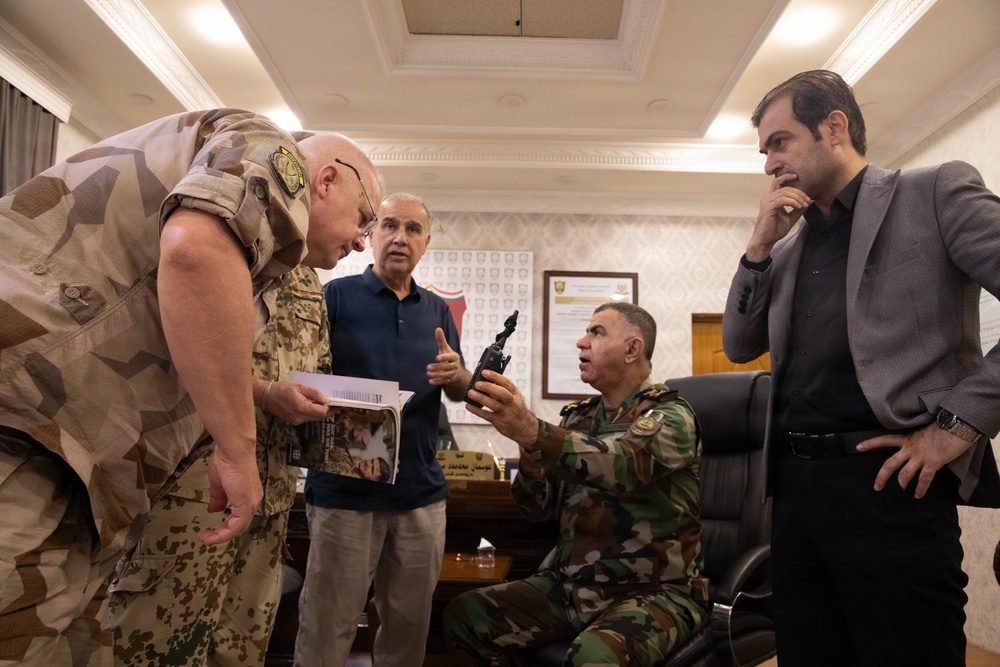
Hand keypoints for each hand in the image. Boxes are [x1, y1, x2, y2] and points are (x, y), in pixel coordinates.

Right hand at [199, 443, 262, 544]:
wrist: (233, 452)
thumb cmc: (227, 462)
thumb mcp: (219, 484)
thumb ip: (218, 497)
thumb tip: (214, 509)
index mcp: (248, 495)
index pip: (239, 517)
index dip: (225, 525)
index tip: (209, 529)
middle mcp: (253, 501)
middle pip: (239, 525)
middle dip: (221, 533)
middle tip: (206, 537)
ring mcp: (250, 504)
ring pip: (237, 529)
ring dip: (220, 536)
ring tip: (205, 538)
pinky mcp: (246, 506)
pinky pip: (235, 527)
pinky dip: (222, 534)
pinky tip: (210, 536)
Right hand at [265, 381, 334, 424]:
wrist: (266, 396)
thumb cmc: (282, 389)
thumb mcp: (299, 387)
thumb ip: (314, 393)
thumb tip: (326, 400)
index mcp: (302, 408)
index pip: (321, 412)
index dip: (330, 407)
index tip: (337, 403)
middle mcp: (300, 418)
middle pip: (319, 417)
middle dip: (329, 411)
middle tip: (338, 406)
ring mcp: (296, 421)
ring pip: (314, 418)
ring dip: (322, 413)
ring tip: (330, 406)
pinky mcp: (294, 421)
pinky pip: (307, 418)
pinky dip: (313, 413)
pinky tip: (316, 407)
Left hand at [427, 327, 461, 385]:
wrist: (456, 370)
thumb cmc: (448, 357)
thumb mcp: (445, 348)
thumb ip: (441, 340)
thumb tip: (438, 329)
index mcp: (455, 356)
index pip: (451, 357)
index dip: (444, 357)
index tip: (437, 358)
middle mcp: (455, 365)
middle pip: (447, 367)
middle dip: (438, 367)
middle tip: (428, 367)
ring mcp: (453, 373)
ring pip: (446, 375)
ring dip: (437, 375)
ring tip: (428, 373)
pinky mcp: (450, 380)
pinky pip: (445, 381)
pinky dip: (438, 382)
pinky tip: (430, 381)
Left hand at [464, 369, 538, 446]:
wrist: (523, 428)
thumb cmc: (515, 409)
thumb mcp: (514, 398)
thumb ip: (502, 390)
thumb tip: (484, 382)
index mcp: (516, 394)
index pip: (506, 383)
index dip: (495, 376)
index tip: (484, 372)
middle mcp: (513, 403)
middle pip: (502, 393)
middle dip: (489, 387)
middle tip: (477, 384)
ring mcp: (506, 413)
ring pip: (494, 405)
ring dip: (481, 398)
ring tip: (470, 393)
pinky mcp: (499, 422)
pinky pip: (486, 415)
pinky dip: (476, 410)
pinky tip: (468, 405)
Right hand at [746, 173, 811, 261]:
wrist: (765, 241)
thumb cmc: (774, 231)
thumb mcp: (790, 218)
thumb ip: (798, 209)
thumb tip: (809, 201)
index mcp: (772, 199)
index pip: (779, 183)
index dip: (788, 179)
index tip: (800, 181)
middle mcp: (768, 198)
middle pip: (785, 187)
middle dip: (799, 192)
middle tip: (808, 200)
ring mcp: (767, 202)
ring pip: (785, 192)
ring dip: (797, 198)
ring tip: (804, 205)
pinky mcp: (768, 208)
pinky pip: (782, 200)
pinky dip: (793, 202)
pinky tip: (799, 207)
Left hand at [856, 423, 974, 498]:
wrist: (956, 426)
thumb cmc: (942, 427)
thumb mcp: (923, 431)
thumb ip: (916, 440)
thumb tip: (914, 448)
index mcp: (906, 439)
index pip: (883, 440)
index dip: (870, 444)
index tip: (858, 447)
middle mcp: (910, 448)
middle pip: (890, 464)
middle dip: (881, 477)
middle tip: (876, 487)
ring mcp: (920, 456)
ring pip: (904, 474)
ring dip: (900, 486)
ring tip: (898, 494)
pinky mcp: (933, 463)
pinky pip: (924, 479)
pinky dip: (920, 489)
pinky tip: (918, 496)